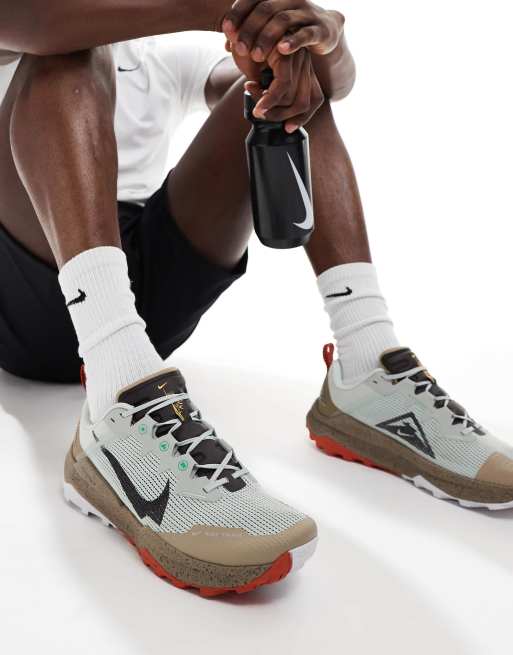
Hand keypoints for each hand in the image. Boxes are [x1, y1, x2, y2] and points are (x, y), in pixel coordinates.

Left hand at [222, 0, 343, 62]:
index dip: (238, 12)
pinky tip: (281, 50)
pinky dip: (293, 41)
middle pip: (266, 9)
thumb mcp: (269, 30)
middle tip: (239, 48)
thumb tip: (227, 45)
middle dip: (250, 29)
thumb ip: (249, 34)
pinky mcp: (320, 29)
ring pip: (284, 20)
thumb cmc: (291, 31)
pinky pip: (306, 33)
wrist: (326, 30)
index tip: (225, 29)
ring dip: (267, 38)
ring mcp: (307, 13)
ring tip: (256, 56)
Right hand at [227, 41, 323, 131]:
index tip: (288, 129)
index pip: (314, 99)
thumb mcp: (258, 74)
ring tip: (255, 105)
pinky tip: (257, 106)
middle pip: (304, 104)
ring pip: (293, 100)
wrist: (237, 25)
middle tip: (261, 114)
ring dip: (272, 111)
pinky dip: (268, 102)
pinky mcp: (285, 56)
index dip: (303, 118)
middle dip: (282, 117)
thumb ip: (265, 91)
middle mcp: (304, 64)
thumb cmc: (246, 49)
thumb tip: (263, 113)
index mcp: (302, 69)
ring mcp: (297, 59)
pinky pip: (282, 88)